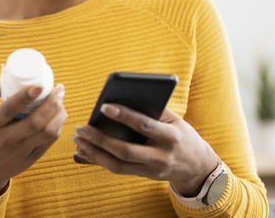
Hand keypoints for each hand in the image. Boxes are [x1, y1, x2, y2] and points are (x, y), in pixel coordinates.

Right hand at [0, 77, 66, 197]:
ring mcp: (20, 151)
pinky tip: (58, 115)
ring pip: (47, 132)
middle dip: (52, 103)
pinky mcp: (31, 158)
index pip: (9, 109)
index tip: (39, 86)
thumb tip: (8, 79)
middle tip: (58, 89)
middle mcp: (6, 139)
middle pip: (35, 121)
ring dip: (59, 114)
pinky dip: (57, 125)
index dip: (25, 97)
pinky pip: (50, 141)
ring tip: (60, 101)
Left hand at [72, 104, 217, 195]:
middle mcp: (160, 156)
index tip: (104, 106)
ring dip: (94, 152)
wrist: (196, 167)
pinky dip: (98, 160)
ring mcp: (151, 170)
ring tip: (78, 139)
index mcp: (171, 137)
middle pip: (125, 150)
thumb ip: (154, 111)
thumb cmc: (182, 136)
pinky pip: (117, 169)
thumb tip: (124, 98)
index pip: (144, 126)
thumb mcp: (175, 121)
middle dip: (101, 139)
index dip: (124, 116)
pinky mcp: (143, 175)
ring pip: (118, 164)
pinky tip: (85, 151)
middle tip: (81, 127)